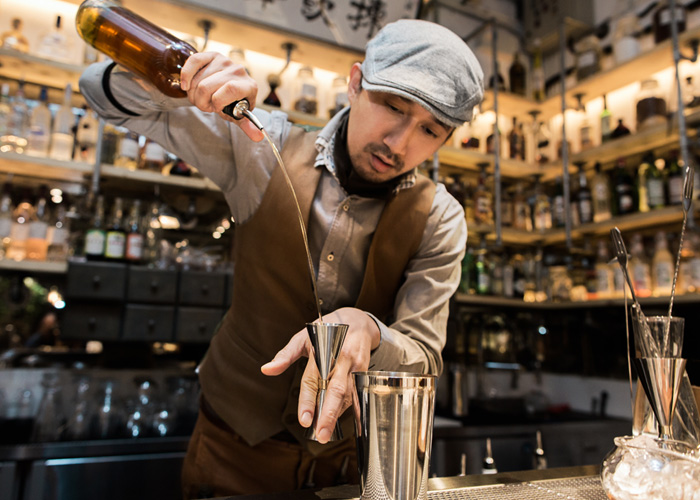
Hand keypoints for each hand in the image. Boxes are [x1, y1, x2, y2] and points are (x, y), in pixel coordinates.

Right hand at [180, 52, 263, 141]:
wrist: (231, 85)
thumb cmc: (235, 102)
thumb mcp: (240, 114)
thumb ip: (247, 125)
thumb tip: (258, 138)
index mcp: (249, 86)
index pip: (230, 89)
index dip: (217, 101)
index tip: (215, 108)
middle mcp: (238, 70)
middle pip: (206, 87)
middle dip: (200, 101)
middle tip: (204, 105)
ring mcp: (224, 61)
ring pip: (197, 79)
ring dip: (193, 93)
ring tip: (201, 96)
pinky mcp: (211, 55)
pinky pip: (193, 61)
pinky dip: (186, 76)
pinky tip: (186, 86)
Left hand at [260, 308, 380, 443]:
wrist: (358, 321)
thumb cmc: (327, 329)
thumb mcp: (303, 337)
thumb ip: (285, 355)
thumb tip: (266, 369)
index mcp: (323, 350)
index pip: (313, 379)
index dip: (308, 401)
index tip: (304, 420)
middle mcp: (340, 359)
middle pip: (335, 390)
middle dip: (328, 414)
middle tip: (320, 434)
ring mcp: (355, 366)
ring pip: (347, 394)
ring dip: (337, 415)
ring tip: (325, 433)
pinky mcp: (364, 372)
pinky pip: (355, 394)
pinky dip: (346, 408)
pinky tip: (336, 421)